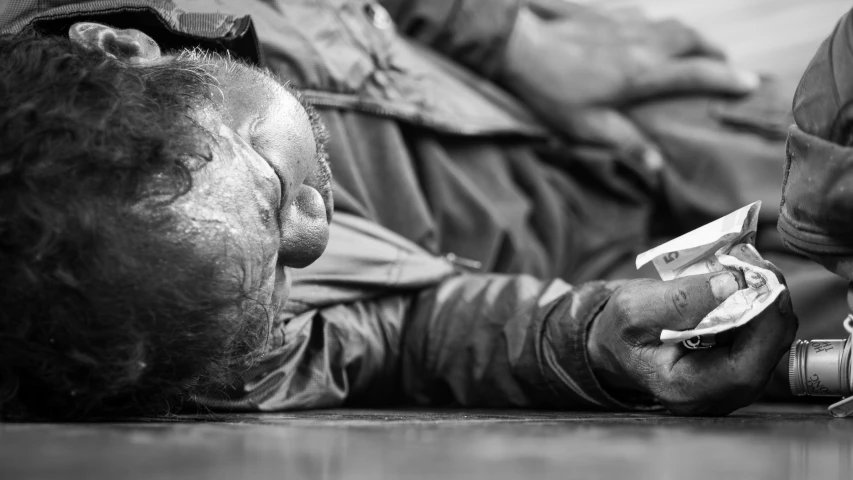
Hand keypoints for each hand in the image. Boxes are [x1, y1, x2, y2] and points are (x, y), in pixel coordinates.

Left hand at [498, 7, 759, 168]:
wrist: (521, 47)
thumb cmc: (552, 92)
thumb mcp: (585, 127)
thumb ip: (624, 142)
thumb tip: (655, 165)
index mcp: (642, 75)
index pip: (697, 74)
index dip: (727, 79)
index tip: (750, 83)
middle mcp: (643, 45)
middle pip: (694, 41)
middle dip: (717, 54)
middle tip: (729, 67)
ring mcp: (627, 26)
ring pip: (675, 25)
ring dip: (695, 38)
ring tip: (702, 51)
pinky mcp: (609, 16)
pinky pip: (649, 17)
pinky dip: (665, 27)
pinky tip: (659, 34)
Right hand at [588, 245, 796, 415]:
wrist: (616, 343)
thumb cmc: (621, 330)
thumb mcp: (636, 307)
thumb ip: (682, 299)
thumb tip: (732, 284)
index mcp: (684, 390)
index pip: (743, 369)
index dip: (763, 326)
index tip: (762, 282)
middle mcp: (713, 398)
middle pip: (765, 357)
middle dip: (770, 308)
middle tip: (760, 267)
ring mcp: (728, 387)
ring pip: (769, 346)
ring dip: (767, 305)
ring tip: (750, 271)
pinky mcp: (736, 371)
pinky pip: (762, 341)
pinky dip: (760, 310)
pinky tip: (744, 287)